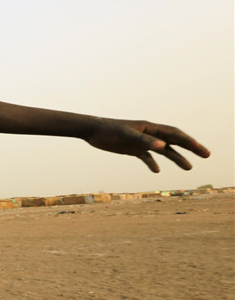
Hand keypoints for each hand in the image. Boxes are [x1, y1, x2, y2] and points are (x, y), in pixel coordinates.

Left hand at [86, 118, 210, 171]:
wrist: (92, 131)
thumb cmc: (109, 130)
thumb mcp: (127, 136)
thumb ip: (145, 141)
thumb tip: (163, 146)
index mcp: (150, 128)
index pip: (175, 135)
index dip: (190, 142)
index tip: (202, 150)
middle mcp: (149, 134)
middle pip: (174, 141)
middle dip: (191, 148)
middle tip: (206, 155)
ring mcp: (141, 142)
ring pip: (163, 150)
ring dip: (176, 158)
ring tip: (189, 168)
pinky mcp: (132, 149)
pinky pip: (147, 157)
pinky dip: (153, 163)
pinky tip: (156, 171)